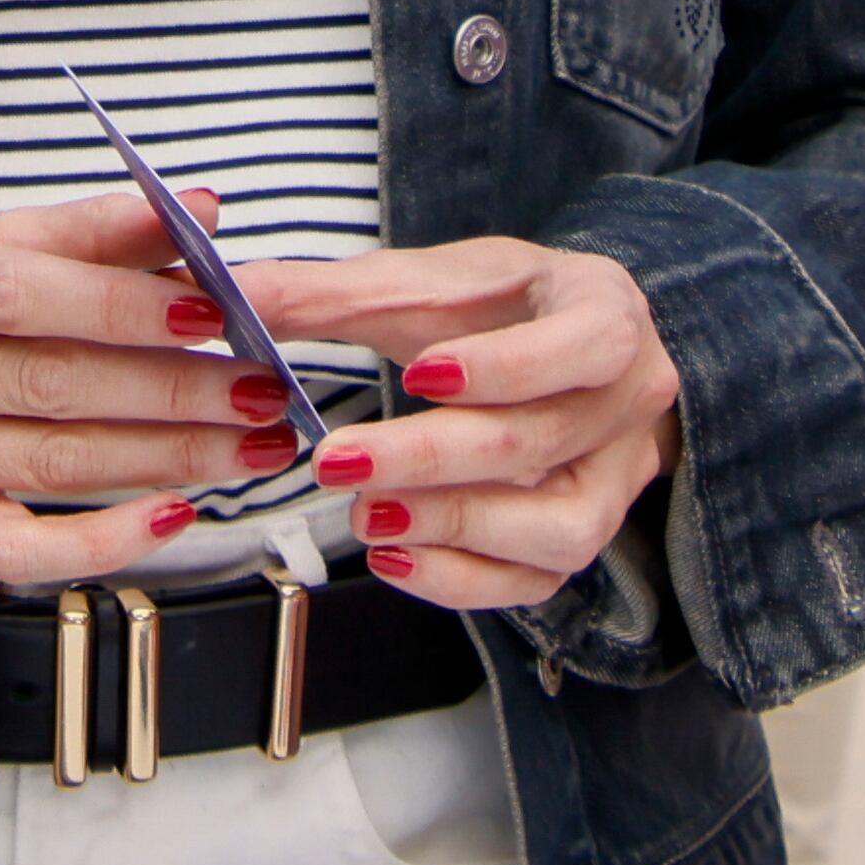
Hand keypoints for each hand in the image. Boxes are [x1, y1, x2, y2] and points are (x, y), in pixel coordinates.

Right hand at [0, 188, 279, 588]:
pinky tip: (172, 515)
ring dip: (168, 457)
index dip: (121, 302)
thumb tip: (200, 211)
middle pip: (47, 382)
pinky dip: (102, 542)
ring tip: (251, 443)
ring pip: (52, 463)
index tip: (215, 308)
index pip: (17, 289)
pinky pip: (20, 548)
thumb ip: (89, 232)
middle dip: (174, 389)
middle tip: (262, 388)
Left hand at [235, 238, 681, 610]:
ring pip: (558, 528)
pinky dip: (463, 579)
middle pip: (541, 443)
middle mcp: (631, 404)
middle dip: (433, 459)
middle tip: (337, 462)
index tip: (419, 373)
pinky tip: (394, 555)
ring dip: (453, 527)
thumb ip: (334, 292)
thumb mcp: (431, 283)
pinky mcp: (585, 537)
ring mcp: (618, 481)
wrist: (568, 353)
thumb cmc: (501, 312)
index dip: (505, 367)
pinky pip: (537, 581)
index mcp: (606, 314)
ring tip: (365, 517)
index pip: (584, 347)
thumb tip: (233, 295)